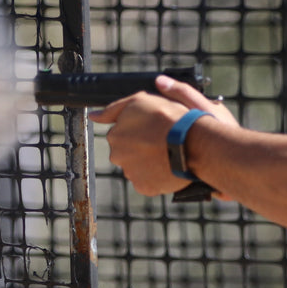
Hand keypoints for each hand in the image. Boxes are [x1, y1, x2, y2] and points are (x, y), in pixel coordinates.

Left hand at [90, 74, 237, 195]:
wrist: (193, 143)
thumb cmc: (170, 117)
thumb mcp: (140, 101)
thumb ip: (114, 108)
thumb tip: (94, 115)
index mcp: (115, 134)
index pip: (121, 133)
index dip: (139, 130)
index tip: (154, 128)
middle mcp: (118, 155)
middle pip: (127, 151)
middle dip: (141, 147)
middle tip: (161, 140)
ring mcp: (131, 172)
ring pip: (137, 166)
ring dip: (149, 161)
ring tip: (168, 153)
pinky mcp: (144, 187)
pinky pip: (148, 181)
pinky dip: (156, 175)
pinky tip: (168, 166)